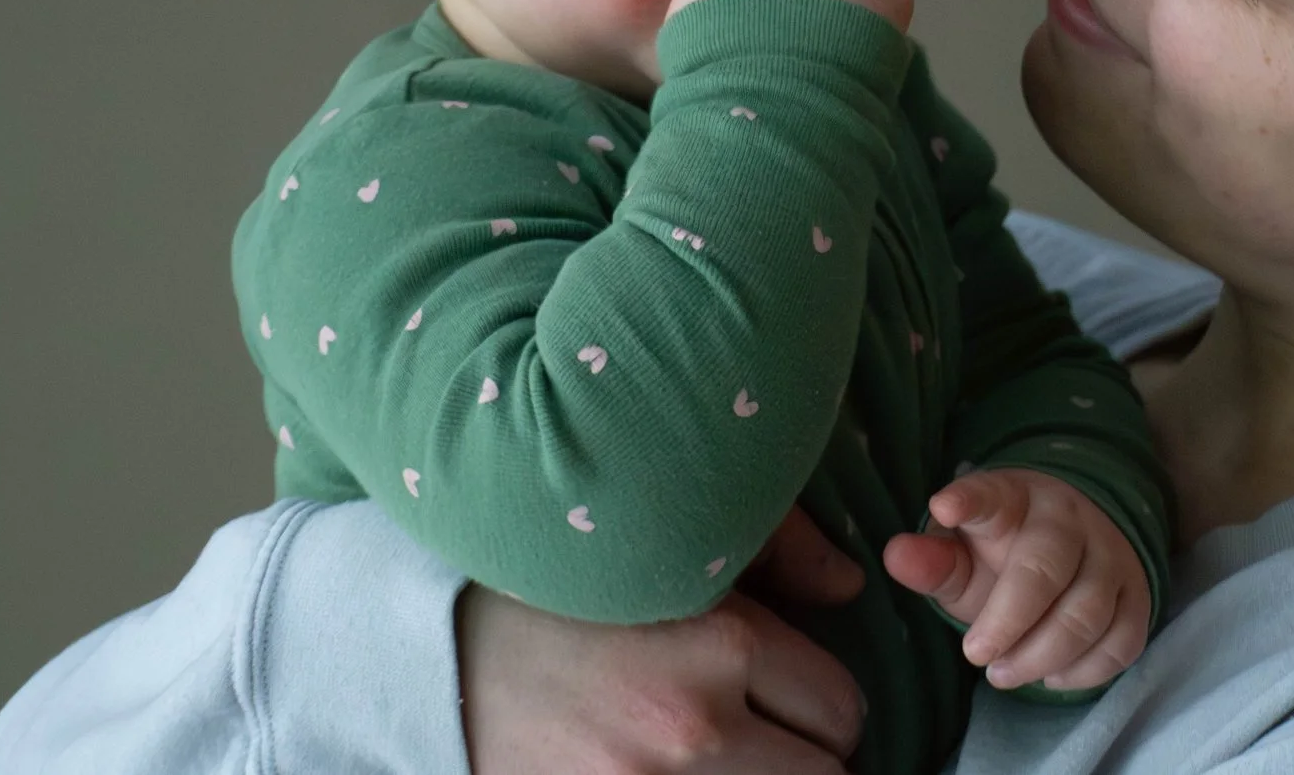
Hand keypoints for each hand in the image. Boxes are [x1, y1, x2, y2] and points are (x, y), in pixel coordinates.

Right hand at [459, 507, 864, 774]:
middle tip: (774, 739)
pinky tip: (680, 768)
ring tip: (730, 754)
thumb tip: (852, 589)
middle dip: (806, 758)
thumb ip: (779, 550)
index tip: (796, 703)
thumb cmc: (569, 587)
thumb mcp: (675, 542)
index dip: (825, 708)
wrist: (442, 650)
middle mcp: (691, 727)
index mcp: (722, 643)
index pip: (841, 709)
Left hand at [882, 468, 1150, 692]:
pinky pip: (1121, 642)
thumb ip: (932, 560)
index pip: (991, 495)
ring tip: (1002, 673)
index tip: (945, 507)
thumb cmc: (1005, 555)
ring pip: (1087, 612)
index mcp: (1015, 498)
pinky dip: (1084, 671)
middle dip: (1009, 620)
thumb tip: (895, 556)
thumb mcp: (963, 554)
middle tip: (974, 654)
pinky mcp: (1138, 596)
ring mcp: (1111, 557)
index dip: (969, 500)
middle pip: (1046, 568)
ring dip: (1041, 654)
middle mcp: (1071, 520)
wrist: (1076, 548)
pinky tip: (1051, 675)